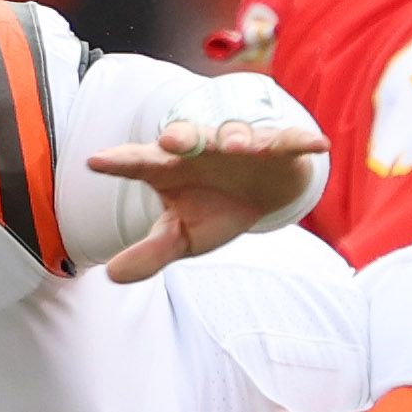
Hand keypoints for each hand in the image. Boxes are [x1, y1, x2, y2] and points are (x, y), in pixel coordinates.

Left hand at [91, 75, 328, 282]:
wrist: (261, 191)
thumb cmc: (213, 207)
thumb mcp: (183, 235)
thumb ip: (150, 252)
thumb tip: (112, 276)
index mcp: (171, 167)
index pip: (140, 161)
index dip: (119, 162)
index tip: (95, 162)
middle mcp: (204, 148)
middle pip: (190, 138)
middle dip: (183, 137)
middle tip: (172, 142)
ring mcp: (242, 144)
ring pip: (237, 135)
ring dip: (238, 137)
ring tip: (239, 146)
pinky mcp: (279, 148)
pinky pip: (290, 141)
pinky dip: (303, 141)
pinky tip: (317, 144)